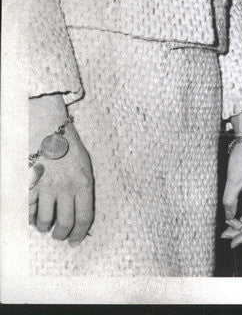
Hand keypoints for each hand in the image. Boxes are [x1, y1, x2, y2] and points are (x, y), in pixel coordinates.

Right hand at [29, 121, 93, 244]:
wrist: (48, 129)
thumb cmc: (68, 147)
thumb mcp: (85, 165)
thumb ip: (83, 188)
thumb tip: (80, 212)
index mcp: (83, 183)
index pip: (85, 217)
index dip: (80, 233)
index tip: (75, 241)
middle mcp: (66, 188)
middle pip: (64, 224)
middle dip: (61, 235)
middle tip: (58, 236)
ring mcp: (46, 188)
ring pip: (44, 221)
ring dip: (43, 227)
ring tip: (44, 225)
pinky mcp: (30, 186)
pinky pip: (28, 211)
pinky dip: (30, 217)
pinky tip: (32, 215)